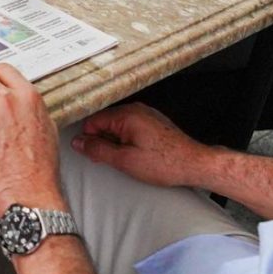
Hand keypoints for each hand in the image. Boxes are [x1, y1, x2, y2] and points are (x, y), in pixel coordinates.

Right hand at [74, 103, 210, 188]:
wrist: (194, 164)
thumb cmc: (164, 163)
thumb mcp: (124, 160)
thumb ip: (98, 150)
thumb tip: (78, 143)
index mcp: (127, 115)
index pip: (93, 121)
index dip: (89, 140)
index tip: (94, 155)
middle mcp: (136, 109)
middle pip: (105, 122)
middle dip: (103, 141)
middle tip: (113, 161)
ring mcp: (146, 115)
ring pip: (118, 126)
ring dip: (116, 143)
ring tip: (128, 160)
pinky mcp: (153, 123)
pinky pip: (131, 128)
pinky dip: (128, 141)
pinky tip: (137, 155)